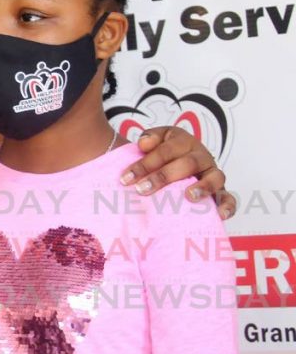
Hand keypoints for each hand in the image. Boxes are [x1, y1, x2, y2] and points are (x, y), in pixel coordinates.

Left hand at [121, 127, 235, 219]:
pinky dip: (227, 205)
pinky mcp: (220, 191)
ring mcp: (212, 173)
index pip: (165, 151)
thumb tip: (144, 144)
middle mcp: (201, 156)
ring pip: (215, 177)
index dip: (145, 164)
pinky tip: (220, 215)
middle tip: (142, 190)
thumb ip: (148, 138)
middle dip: (163, 176)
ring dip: (203, 186)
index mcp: (184, 142)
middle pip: (186, 164)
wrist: (170, 163)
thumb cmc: (160, 156)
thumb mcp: (153, 141)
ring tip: (189, 196)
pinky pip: (228, 198)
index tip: (126, 178)